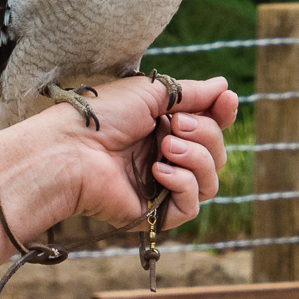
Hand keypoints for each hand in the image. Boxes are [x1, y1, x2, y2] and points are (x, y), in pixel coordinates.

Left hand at [28, 74, 236, 231]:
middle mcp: (168, 157)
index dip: (223, 114)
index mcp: (165, 127)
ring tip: (166, 147)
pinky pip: (192, 205)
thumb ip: (191, 93)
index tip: (226, 100)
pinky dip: (184, 184)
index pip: (210, 125)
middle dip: (205, 133)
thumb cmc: (103, 116)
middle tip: (173, 125)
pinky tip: (160, 172)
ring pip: (211, 180)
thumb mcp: (151, 93)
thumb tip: (223, 85)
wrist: (72, 149)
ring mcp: (163, 186)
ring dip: (196, 158)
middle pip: (216, 152)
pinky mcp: (155, 213)